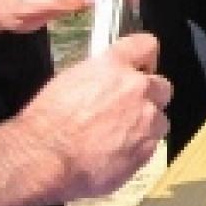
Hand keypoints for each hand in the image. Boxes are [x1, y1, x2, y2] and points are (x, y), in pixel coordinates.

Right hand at [20, 33, 170, 198]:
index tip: (142, 64)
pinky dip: (138, 148)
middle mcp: (137, 89)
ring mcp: (146, 120)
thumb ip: (99, 77)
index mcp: (114, 66)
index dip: (144, 56)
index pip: (146, 45)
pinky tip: (116, 154)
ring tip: (119, 136)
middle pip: (161, 86)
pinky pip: (151, 145)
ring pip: (160, 120)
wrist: (44, 160)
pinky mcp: (146, 150)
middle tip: (127, 108)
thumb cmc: (46, 122)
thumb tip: (106, 82)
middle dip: (148, 96)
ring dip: (145, 125)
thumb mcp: (68, 82)